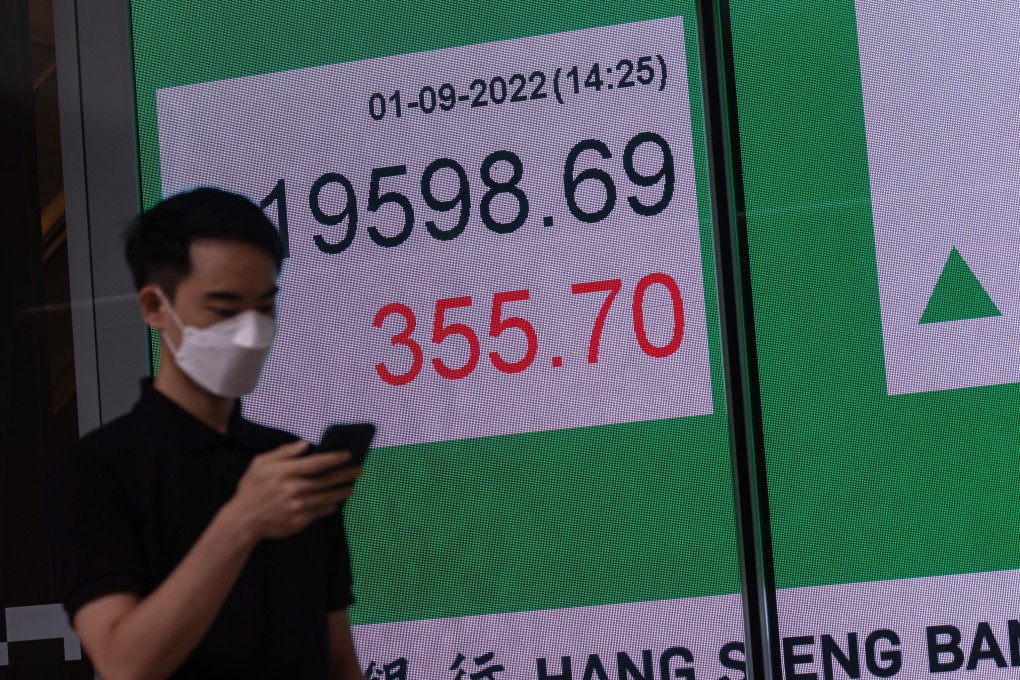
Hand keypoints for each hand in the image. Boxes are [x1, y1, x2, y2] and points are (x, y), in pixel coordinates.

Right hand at [226, 440, 362, 540]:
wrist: (242, 520)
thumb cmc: (251, 488)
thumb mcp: (260, 464)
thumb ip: (284, 452)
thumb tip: (305, 444)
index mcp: (286, 472)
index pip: (317, 463)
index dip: (335, 458)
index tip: (348, 454)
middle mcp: (295, 489)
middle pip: (327, 480)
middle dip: (346, 474)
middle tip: (359, 470)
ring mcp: (298, 507)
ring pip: (327, 497)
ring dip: (342, 491)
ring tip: (352, 486)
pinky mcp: (299, 521)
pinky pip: (319, 512)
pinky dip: (330, 506)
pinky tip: (337, 502)